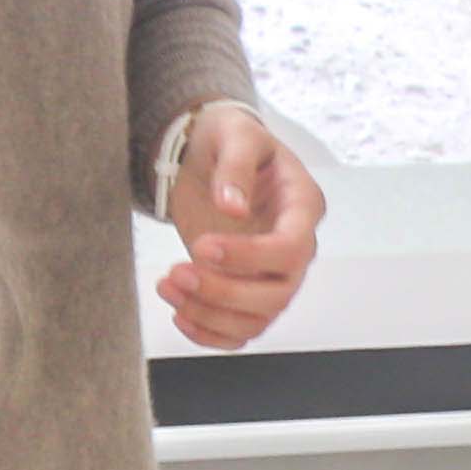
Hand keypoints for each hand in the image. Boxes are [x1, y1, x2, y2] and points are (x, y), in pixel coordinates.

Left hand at [160, 105, 324, 350]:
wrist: (212, 153)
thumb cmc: (230, 139)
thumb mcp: (235, 135)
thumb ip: (236, 167)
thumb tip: (233, 207)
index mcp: (303, 207)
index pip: (292, 248)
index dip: (250, 257)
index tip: (202, 247)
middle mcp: (296, 246)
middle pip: (279, 294)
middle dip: (224, 292)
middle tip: (175, 272)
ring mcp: (273, 273)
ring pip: (258, 319)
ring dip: (210, 314)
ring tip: (167, 285)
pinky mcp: (247, 288)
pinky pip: (241, 330)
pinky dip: (211, 333)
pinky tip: (180, 314)